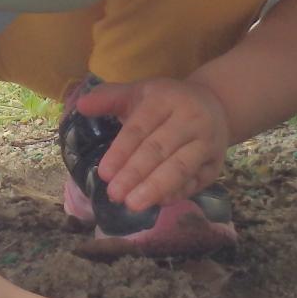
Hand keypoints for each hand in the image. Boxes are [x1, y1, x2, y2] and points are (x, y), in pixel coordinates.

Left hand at [73, 78, 229, 209]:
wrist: (216, 104)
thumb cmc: (167, 102)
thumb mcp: (139, 92)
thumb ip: (109, 98)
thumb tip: (80, 105)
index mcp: (166, 99)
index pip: (140, 128)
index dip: (121, 152)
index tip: (104, 173)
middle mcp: (191, 120)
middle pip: (159, 150)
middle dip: (135, 174)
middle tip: (114, 194)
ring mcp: (207, 142)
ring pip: (180, 168)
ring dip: (156, 188)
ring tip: (132, 205)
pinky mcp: (215, 164)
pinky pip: (195, 182)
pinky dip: (176, 194)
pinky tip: (157, 203)